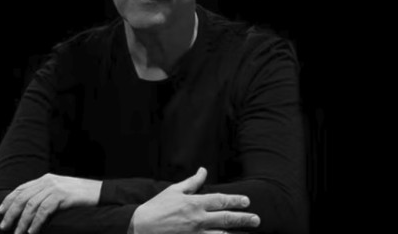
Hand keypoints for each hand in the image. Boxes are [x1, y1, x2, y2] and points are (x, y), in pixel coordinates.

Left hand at [0, 173, 101, 233]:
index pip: (22, 188)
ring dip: (22, 221)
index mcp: (45, 178)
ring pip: (31, 205)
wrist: (98, 192)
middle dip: (11, 212)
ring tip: (18, 233)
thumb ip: (45, 196)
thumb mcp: (59, 191)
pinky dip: (36, 222)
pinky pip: (44, 211)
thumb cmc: (79, 195)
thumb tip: (29, 211)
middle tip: (4, 226)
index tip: (0, 211)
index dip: (9, 199)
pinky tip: (32, 231)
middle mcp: (48, 181)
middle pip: (23, 197)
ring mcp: (55, 187)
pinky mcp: (62, 196)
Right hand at [130, 167, 259, 233]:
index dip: (235, 200)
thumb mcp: (174, 190)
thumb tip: (203, 170)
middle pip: (225, 219)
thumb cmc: (157, 207)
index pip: (220, 200)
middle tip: (256, 220)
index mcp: (194, 203)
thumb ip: (192, 181)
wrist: (140, 227)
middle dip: (243, 219)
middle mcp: (197, 219)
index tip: (247, 201)